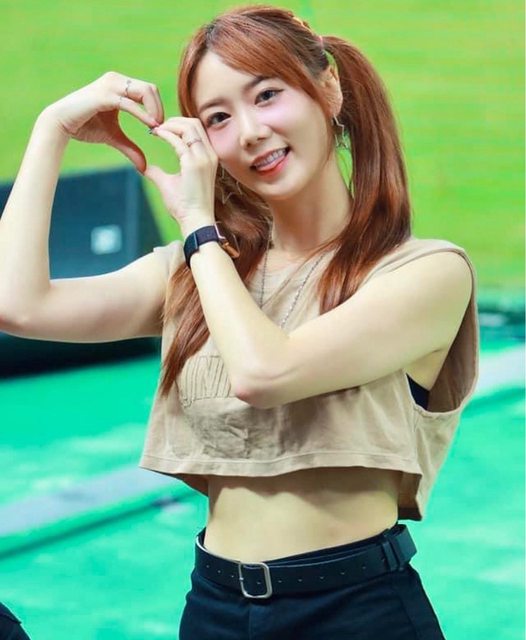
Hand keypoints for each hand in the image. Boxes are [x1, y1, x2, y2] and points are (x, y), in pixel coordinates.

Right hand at [41, 71, 164, 172]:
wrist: (60, 123)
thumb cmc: (85, 126)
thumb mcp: (113, 137)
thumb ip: (130, 148)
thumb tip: (144, 167)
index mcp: (119, 85)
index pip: (149, 90)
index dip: (158, 108)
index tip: (159, 127)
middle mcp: (115, 80)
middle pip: (150, 88)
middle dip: (160, 109)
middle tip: (161, 128)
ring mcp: (109, 85)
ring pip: (144, 91)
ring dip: (155, 110)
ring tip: (157, 128)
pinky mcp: (104, 95)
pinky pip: (129, 103)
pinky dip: (143, 115)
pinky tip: (151, 127)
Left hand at [144, 117, 217, 233]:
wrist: (195, 221)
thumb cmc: (186, 207)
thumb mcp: (169, 184)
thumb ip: (157, 173)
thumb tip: (144, 168)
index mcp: (207, 158)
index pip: (196, 130)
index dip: (178, 125)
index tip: (161, 129)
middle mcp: (209, 155)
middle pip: (195, 123)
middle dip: (174, 120)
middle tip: (156, 125)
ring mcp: (204, 158)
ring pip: (189, 127)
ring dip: (170, 124)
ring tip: (155, 129)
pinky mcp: (194, 164)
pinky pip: (179, 141)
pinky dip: (166, 134)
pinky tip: (155, 134)